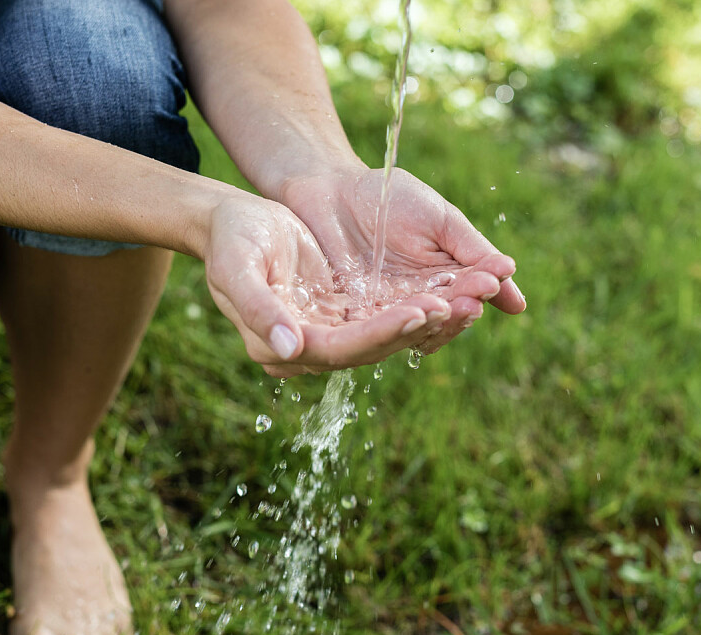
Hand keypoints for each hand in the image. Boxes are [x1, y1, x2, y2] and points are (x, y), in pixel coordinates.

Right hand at [203, 197, 453, 375]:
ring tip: (469, 299)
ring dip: (428, 319)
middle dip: (418, 326)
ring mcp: (330, 332)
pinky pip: (388, 315)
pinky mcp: (345, 314)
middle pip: (373, 346)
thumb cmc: (230, 238)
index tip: (420, 313)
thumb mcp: (235, 268)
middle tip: (462, 306)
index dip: (382, 333)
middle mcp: (309, 348)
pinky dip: (419, 306)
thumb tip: (291, 349)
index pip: (342, 349)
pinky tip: (452, 293)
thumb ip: (258, 309)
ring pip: (388, 333)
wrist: (234, 220)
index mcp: (279, 346)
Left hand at [278, 165, 524, 354]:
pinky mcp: (351, 320)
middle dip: (457, 311)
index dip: (479, 291)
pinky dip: (388, 327)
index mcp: (446, 283)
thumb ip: (474, 252)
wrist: (331, 188)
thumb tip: (513, 283)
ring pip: (413, 331)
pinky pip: (373, 331)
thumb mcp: (440, 220)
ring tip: (439, 309)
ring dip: (428, 323)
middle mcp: (419, 305)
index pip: (469, 296)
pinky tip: (402, 317)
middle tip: (469, 301)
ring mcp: (386, 315)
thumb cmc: (390, 199)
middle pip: (444, 320)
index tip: (489, 281)